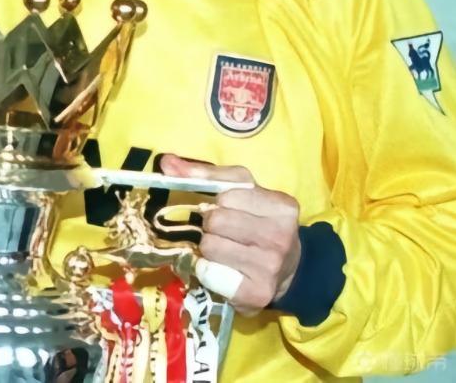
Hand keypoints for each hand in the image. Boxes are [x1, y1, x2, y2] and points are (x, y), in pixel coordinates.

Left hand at [160, 154, 300, 314]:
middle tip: (221, 231)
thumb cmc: (260, 223)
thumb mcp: (242, 192)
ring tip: (223, 250)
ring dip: (207, 248)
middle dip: (210, 225)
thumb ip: (206, 174)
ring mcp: (271, 267)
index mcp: (281, 206)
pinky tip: (223, 270)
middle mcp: (280, 236)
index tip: (223, 208)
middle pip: (217, 221)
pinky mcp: (257, 293)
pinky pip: (209, 273)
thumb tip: (166, 162)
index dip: (218, 201)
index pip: (227, 194)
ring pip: (210, 246)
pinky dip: (207, 271)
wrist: (289, 270)